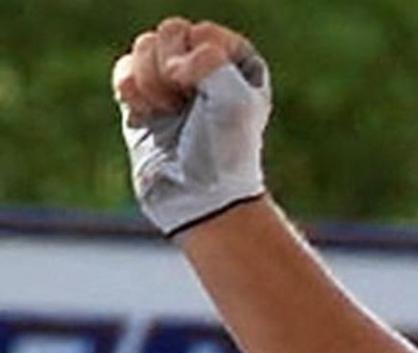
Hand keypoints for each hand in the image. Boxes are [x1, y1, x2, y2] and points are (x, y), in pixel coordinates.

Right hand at [111, 17, 270, 236]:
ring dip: (151, 81)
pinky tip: (148, 115)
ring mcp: (172, 81)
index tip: (204, 92)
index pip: (204, 33)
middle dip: (169, 67)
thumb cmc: (225, 153)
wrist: (199, 199)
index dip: (197, 59)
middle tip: (183, 102)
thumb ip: (212, 63)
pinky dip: (131, 90)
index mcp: (238, 63)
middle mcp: (207, 67)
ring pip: (143, 46)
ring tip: (168, 111)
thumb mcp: (234, 103)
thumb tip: (173, 62)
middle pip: (169, 32)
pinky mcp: (142, 98)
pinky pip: (123, 68)